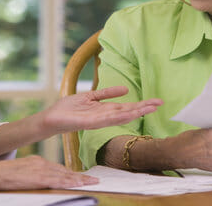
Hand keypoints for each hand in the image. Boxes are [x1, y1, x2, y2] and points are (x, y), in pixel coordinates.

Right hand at [0, 156, 97, 190]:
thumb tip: (40, 181)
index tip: (82, 176)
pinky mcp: (40, 178)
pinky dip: (71, 182)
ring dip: (80, 179)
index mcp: (38, 162)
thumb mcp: (22, 171)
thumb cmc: (4, 174)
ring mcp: (42, 171)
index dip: (71, 174)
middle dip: (80, 176)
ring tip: (92, 182)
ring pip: (65, 176)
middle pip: (65, 171)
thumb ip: (33, 174)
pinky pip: (59, 181)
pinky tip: (80, 184)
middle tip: (93, 179)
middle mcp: (42, 164)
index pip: (59, 169)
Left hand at [40, 86, 162, 134]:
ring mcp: (97, 121)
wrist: (51, 118)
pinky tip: (127, 113)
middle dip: (143, 108)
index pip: (127, 107)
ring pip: (119, 117)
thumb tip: (126, 89)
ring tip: (149, 108)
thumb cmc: (68, 108)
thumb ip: (107, 93)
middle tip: (160, 104)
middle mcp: (104, 117)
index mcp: (105, 110)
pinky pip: (104, 119)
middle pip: (127, 112)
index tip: (157, 101)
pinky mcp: (87, 123)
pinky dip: (116, 117)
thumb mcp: (90, 97)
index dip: (142, 104)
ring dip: (135, 112)